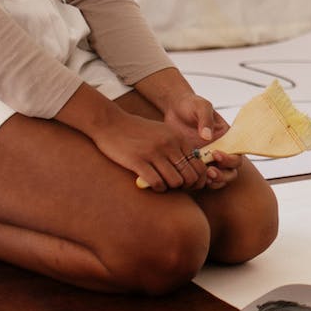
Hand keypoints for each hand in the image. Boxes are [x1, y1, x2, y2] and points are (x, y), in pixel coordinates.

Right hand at [93, 109, 211, 192]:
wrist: (111, 123)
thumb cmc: (137, 131)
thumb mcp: (163, 132)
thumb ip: (178, 146)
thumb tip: (192, 166)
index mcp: (178, 138)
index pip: (199, 165)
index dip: (198, 179)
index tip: (189, 184)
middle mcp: (169, 144)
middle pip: (190, 176)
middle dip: (186, 186)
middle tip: (176, 188)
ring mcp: (154, 152)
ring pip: (175, 181)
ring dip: (170, 188)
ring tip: (163, 185)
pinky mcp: (138, 161)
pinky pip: (157, 182)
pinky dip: (158, 188)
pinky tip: (153, 185)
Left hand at [160, 91, 238, 187]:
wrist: (174, 108)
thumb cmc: (191, 105)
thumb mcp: (201, 106)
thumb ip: (205, 119)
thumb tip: (208, 137)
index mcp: (227, 138)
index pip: (237, 154)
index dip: (230, 159)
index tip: (215, 153)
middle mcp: (221, 151)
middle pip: (231, 171)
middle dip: (223, 175)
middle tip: (210, 171)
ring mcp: (208, 159)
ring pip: (220, 178)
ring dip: (215, 181)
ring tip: (204, 177)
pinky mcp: (195, 164)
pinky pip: (202, 179)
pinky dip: (201, 182)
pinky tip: (192, 178)